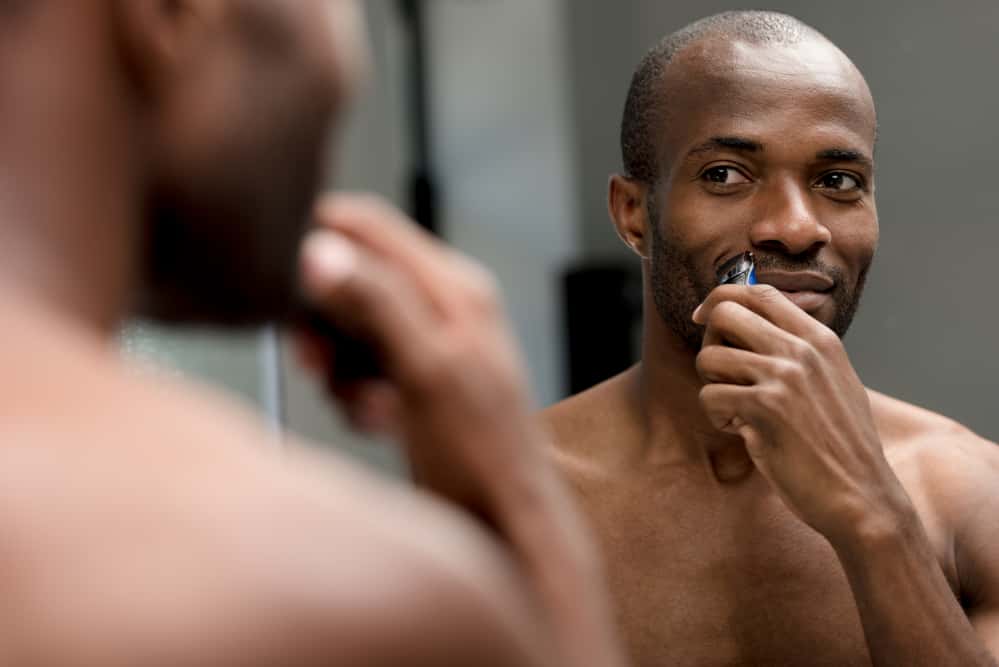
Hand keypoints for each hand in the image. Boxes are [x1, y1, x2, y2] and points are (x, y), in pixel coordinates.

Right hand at [297, 194, 546, 513]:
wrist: (508, 528)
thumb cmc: (482, 455)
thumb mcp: (426, 373)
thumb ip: (377, 305)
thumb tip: (321, 250)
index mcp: (455, 287)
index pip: (371, 227)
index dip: (320, 239)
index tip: (279, 275)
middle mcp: (443, 307)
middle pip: (354, 279)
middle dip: (325, 321)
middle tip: (315, 361)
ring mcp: (431, 346)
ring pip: (352, 329)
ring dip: (341, 368)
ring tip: (366, 407)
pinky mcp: (417, 384)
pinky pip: (363, 369)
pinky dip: (357, 395)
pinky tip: (378, 423)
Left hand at [693, 284, 911, 542]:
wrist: (862, 496)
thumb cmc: (840, 446)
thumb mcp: (833, 382)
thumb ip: (800, 352)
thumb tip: (747, 324)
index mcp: (820, 339)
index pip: (759, 291)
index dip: (722, 299)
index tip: (705, 321)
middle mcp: (802, 349)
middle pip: (725, 311)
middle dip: (709, 341)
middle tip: (722, 374)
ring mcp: (785, 376)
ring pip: (709, 357)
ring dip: (712, 387)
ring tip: (736, 411)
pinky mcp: (766, 408)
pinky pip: (710, 396)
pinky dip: (717, 418)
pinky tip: (742, 432)